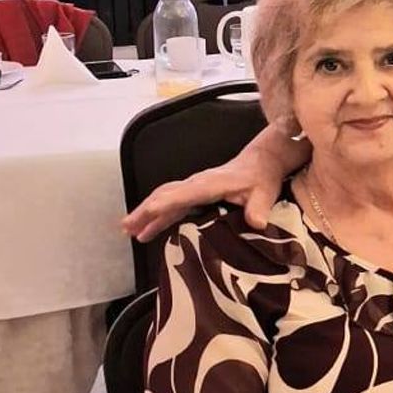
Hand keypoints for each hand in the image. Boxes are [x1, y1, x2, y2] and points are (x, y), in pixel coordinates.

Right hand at [120, 128, 307, 239]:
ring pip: (164, 198)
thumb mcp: (265, 192)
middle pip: (164, 195)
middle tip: (127, 228)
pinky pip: (171, 203)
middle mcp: (197, 184)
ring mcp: (194, 187)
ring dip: (146, 214)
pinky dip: (158, 215)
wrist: (262, 161)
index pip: (182, 194)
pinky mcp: (195, 193)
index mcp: (210, 184)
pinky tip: (149, 230)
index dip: (165, 205)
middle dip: (145, 211)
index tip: (147, 215)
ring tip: (129, 231)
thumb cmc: (262, 176)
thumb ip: (259, 207)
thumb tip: (256, 223)